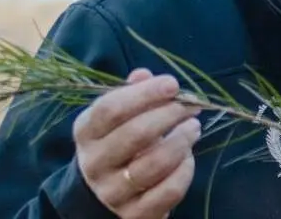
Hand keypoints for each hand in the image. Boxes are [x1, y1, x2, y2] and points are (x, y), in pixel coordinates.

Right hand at [73, 68, 201, 218]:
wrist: (103, 192)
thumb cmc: (118, 142)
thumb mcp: (117, 116)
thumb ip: (132, 93)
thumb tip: (144, 75)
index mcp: (86, 132)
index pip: (110, 108)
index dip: (145, 94)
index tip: (172, 84)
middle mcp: (94, 163)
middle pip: (135, 134)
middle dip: (169, 115)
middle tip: (191, 106)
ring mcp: (112, 192)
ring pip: (154, 164)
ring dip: (181, 141)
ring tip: (194, 128)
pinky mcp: (134, 214)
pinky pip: (168, 191)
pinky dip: (184, 172)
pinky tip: (189, 158)